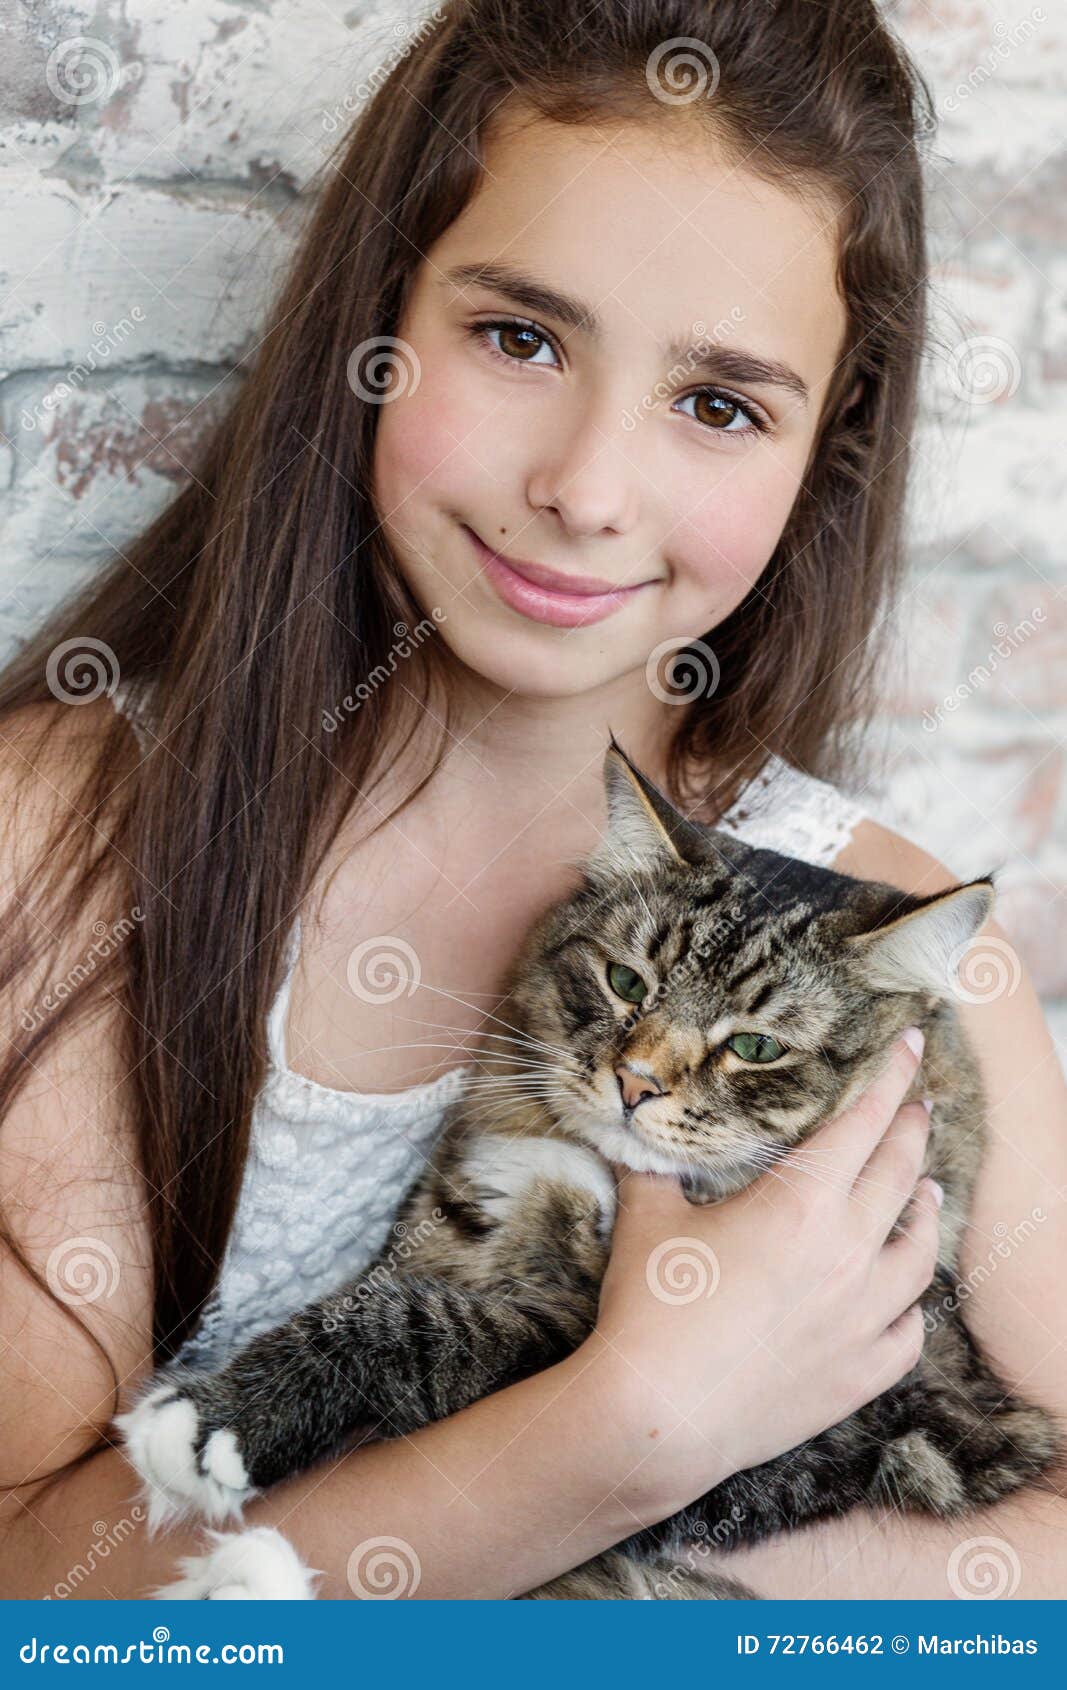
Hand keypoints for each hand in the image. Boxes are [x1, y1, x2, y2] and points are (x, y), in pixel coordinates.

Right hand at [572, 1028, 938, 1518]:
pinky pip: (910, 1330)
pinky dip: (912, 1304)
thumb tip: (638, 1128)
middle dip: (912, 1131)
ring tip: (927, 1190)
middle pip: (900, 1175)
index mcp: (801, 1202)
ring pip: (920, 1252)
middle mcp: (848, 1251)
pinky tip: (905, 1296)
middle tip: (919, 1106)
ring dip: (925, 1212)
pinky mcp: (861, 1373)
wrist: (660, 1413)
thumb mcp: (649, 1217)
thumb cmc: (650, 1307)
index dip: (890, 1078)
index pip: (862, 1121)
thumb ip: (657, 1167)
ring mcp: (863, 1316)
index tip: (911, 1045)